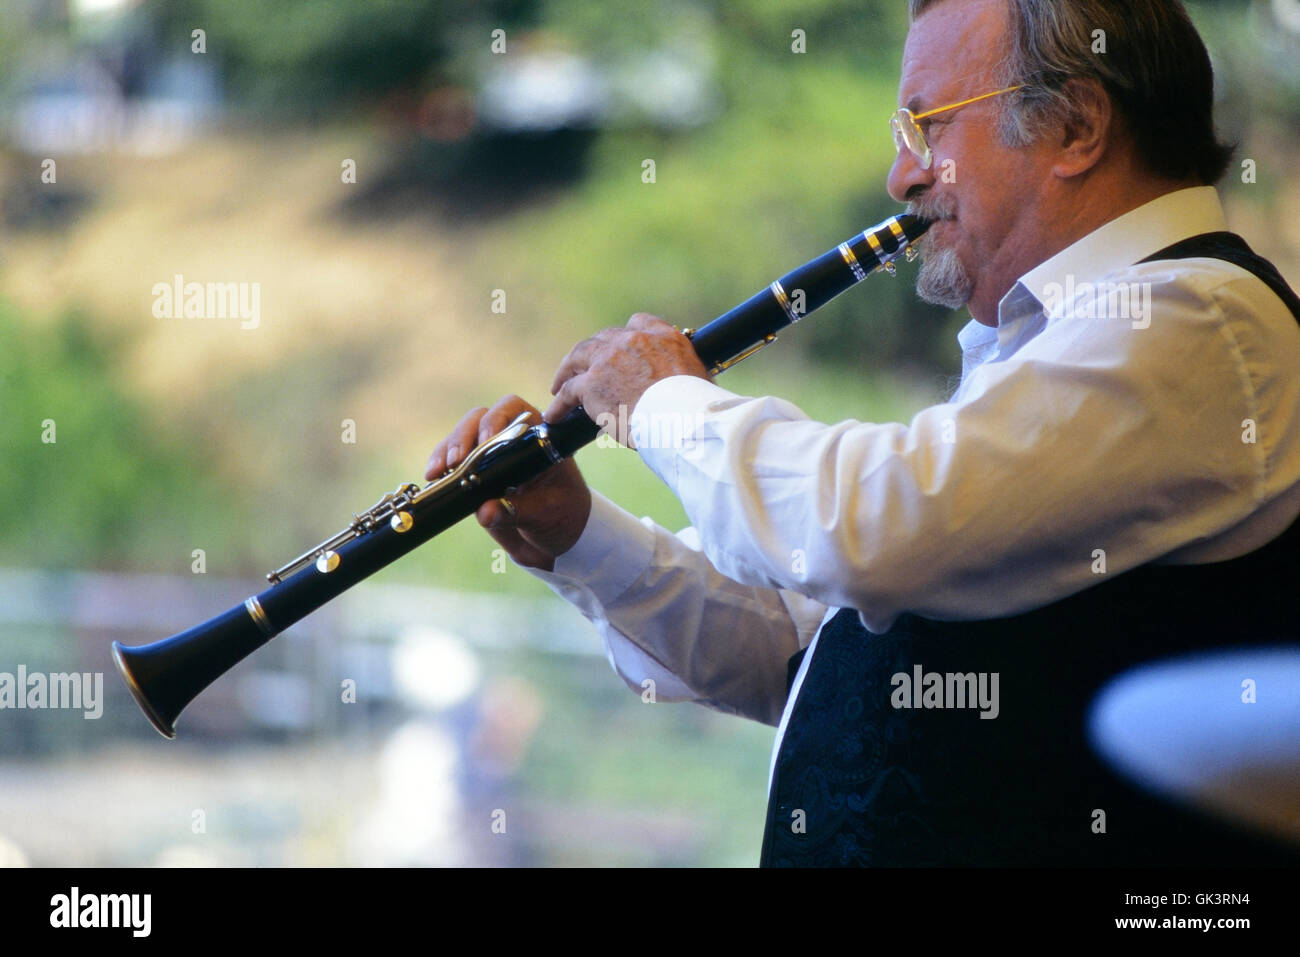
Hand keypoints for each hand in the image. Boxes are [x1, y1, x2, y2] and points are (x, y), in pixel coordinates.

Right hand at [425, 395, 591, 571]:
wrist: (555, 536)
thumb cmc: (561, 515)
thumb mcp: (545, 514)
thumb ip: (517, 511)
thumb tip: (485, 511)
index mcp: (538, 436)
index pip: (514, 410)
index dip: (497, 419)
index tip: (486, 440)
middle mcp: (510, 438)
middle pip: (480, 419)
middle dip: (464, 436)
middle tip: (457, 461)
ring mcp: (488, 454)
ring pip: (460, 437)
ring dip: (446, 450)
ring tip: (438, 471)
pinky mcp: (472, 472)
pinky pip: (450, 460)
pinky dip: (439, 465)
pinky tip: (432, 477)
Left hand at [544, 313, 709, 447]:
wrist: (680, 417)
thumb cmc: (697, 407)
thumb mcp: (702, 378)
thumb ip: (686, 374)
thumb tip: (687, 390)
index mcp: (663, 336)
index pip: (639, 322)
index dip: (627, 335)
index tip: (622, 346)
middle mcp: (632, 340)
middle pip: (603, 338)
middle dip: (592, 351)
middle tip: (584, 366)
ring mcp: (608, 359)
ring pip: (578, 358)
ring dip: (567, 371)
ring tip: (559, 385)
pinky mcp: (591, 383)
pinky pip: (568, 391)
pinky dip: (559, 403)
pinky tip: (554, 415)